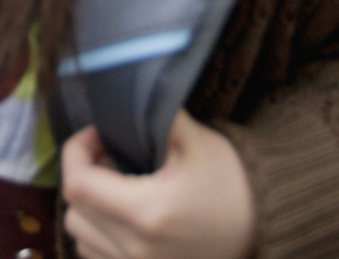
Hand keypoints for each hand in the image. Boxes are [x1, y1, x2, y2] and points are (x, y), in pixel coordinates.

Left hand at [62, 112, 257, 258]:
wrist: (263, 231)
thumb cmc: (232, 184)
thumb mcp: (197, 141)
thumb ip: (155, 115)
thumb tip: (123, 96)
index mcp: (147, 212)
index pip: (78, 184)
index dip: (77, 152)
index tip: (97, 135)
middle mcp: (136, 250)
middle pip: (74, 210)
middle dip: (83, 174)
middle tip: (109, 155)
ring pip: (80, 236)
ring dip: (88, 206)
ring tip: (116, 185)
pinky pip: (96, 255)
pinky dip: (98, 233)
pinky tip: (122, 214)